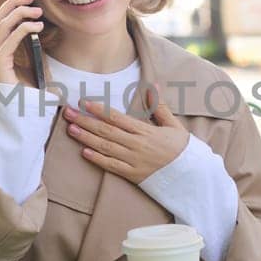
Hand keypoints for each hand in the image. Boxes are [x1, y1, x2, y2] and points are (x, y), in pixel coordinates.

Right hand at [0, 0, 44, 84]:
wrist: (22, 110)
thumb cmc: (28, 87)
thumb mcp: (31, 57)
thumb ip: (29, 41)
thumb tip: (37, 22)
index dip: (5, 1)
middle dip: (13, 2)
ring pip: (1, 24)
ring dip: (20, 13)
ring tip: (37, 11)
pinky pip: (10, 39)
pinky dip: (24, 29)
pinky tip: (37, 26)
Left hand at [63, 90, 188, 184]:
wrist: (192, 175)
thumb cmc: (181, 149)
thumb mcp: (173, 125)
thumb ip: (159, 106)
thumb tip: (153, 85)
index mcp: (145, 131)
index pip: (117, 118)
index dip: (99, 110)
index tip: (84, 103)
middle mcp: (137, 145)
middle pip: (106, 130)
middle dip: (85, 120)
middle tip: (67, 113)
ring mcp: (133, 160)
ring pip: (105, 147)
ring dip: (86, 137)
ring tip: (71, 129)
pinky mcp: (133, 175)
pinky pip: (112, 166)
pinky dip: (98, 159)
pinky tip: (84, 152)